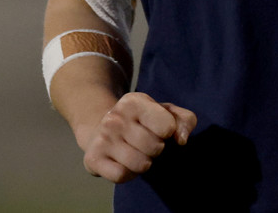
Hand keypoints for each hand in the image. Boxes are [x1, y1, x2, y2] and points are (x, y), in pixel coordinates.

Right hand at [81, 92, 196, 183]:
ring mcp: (103, 138)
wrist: (101, 126)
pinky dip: (128, 174)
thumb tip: (181, 140)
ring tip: (137, 152)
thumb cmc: (140, 120)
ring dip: (144, 163)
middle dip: (156, 149)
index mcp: (134, 101)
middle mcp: (116, 117)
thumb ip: (184, 120)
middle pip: (155, 148)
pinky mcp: (93, 157)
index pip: (167, 126)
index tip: (160, 129)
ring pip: (140, 165)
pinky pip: (121, 176)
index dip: (168, 132)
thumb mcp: (163, 111)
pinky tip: (124, 162)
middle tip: (146, 142)